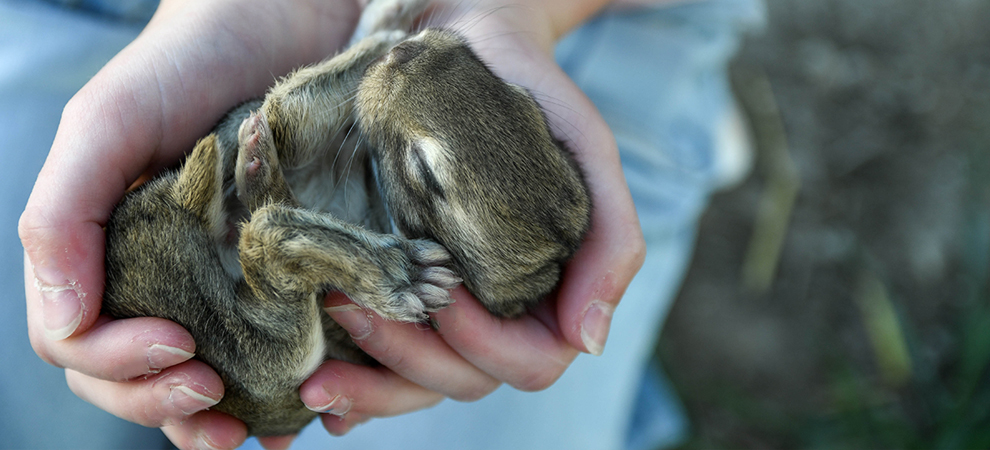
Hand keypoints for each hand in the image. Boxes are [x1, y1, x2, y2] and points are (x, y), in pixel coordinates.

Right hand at [19, 0, 365, 447]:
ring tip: (263, 430)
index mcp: (109, 253)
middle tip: (217, 401)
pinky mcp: (285, 275)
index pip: (85, 345)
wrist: (286, 19)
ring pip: (202, 379)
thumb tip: (66, 324)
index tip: (181, 347)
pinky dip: (282, 387)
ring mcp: (221, 281)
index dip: (120, 368)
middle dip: (167, 406)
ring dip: (220, 420)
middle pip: (136, 378)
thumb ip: (64, 216)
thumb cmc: (189, 62)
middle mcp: (160, 276)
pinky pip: (273, 349)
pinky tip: (308, 400)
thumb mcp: (109, 125)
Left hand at [302, 0, 644, 436]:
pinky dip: (355, 381)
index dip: (489, 344)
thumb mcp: (586, 151)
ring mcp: (449, 304)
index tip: (446, 292)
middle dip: (409, 361)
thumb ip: (611, 242)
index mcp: (552, 293)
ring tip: (315, 372)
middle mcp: (501, 311)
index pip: (530, 362)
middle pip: (465, 380)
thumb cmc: (532, 94)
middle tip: (354, 308)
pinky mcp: (402, 286)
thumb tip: (590, 342)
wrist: (467, 45)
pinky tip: (319, 383)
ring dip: (371, 386)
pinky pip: (382, 357)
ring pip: (419, 382)